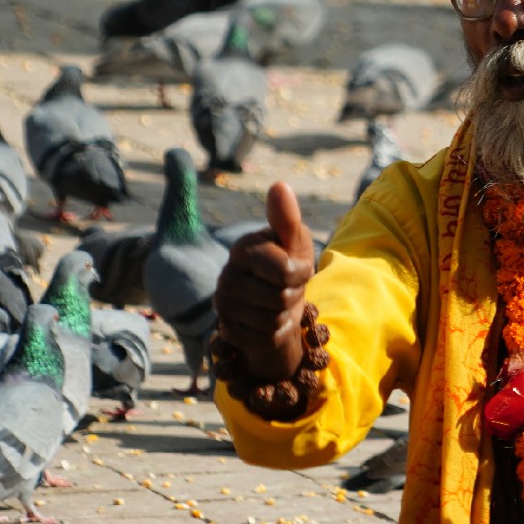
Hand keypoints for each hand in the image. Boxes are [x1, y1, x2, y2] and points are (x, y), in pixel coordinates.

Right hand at [215, 182, 316, 384]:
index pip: (284, 272)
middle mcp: (226, 275)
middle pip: (280, 298)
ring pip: (271, 320)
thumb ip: (287, 217)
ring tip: (278, 305)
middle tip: (287, 289)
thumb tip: (279, 184)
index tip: (297, 269)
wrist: (278, 305)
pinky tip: (268, 322)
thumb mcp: (295, 242)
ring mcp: (222, 304)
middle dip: (294, 296)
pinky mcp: (226, 330)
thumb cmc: (289, 266)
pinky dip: (274, 333)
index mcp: (243, 248)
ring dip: (284, 315)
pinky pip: (263, 339)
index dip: (301, 274)